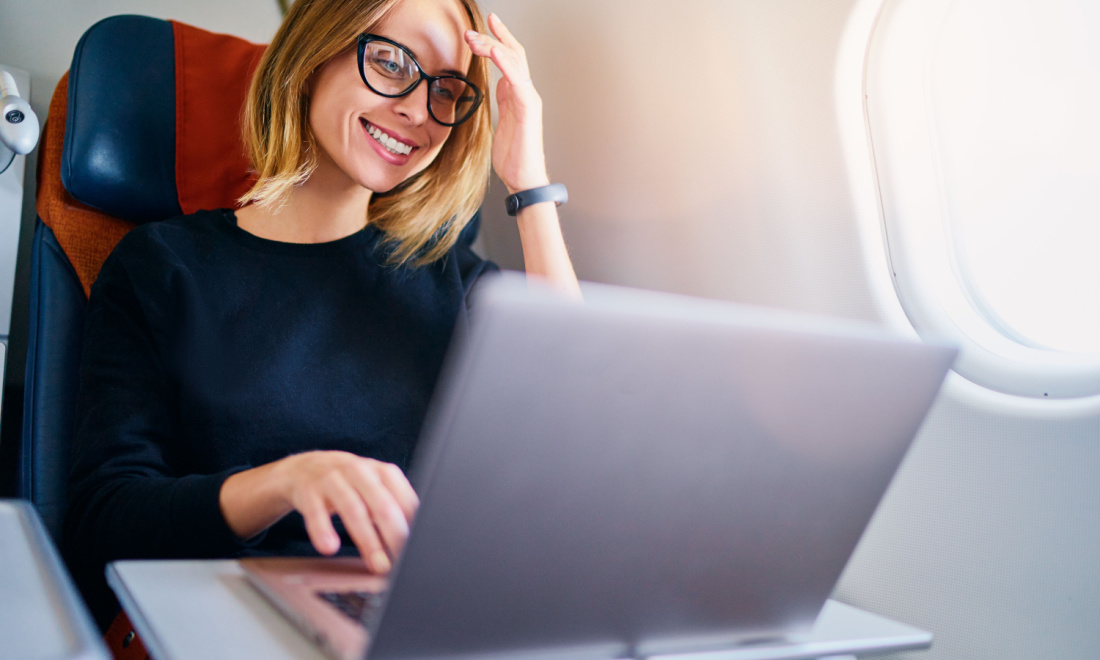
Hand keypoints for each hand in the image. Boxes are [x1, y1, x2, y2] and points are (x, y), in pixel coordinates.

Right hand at [277, 451, 418, 572]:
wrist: (304, 467)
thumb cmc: (349, 483)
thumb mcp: (374, 489)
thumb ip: (393, 510)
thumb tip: (412, 544)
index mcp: (383, 472)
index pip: (405, 500)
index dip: (412, 528)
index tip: (417, 550)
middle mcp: (360, 471)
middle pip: (383, 505)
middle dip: (395, 536)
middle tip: (402, 562)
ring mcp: (333, 479)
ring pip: (353, 509)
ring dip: (367, 540)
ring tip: (377, 564)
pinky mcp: (309, 490)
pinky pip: (316, 512)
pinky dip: (323, 530)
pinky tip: (330, 547)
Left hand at [465, 13, 549, 193]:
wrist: (524, 178)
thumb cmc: (514, 155)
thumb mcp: (503, 121)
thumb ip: (503, 101)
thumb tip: (499, 83)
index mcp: (518, 94)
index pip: (510, 59)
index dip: (498, 39)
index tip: (483, 26)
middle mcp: (526, 92)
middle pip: (513, 54)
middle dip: (493, 37)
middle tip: (471, 30)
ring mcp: (529, 99)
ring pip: (514, 62)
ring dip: (493, 45)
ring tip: (475, 38)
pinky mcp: (528, 110)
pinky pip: (518, 81)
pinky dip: (506, 64)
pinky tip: (495, 51)